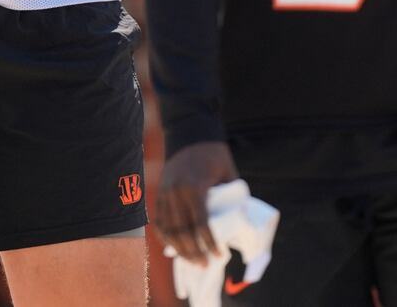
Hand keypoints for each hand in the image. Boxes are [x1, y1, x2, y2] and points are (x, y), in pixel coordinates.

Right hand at [155, 141, 239, 264]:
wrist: (190, 132)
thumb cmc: (214, 154)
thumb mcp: (228, 174)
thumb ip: (230, 197)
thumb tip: (238, 222)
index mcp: (194, 187)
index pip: (201, 223)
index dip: (210, 243)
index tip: (219, 256)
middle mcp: (175, 192)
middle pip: (182, 231)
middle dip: (194, 251)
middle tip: (204, 264)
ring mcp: (164, 192)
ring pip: (168, 229)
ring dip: (179, 248)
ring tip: (191, 261)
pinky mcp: (158, 192)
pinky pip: (158, 220)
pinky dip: (165, 236)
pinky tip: (174, 247)